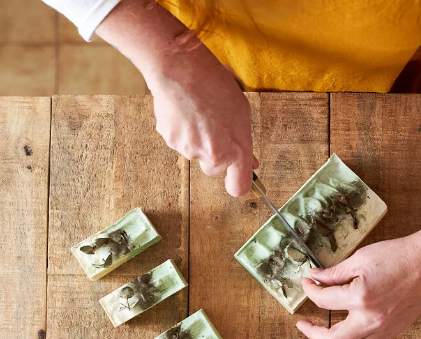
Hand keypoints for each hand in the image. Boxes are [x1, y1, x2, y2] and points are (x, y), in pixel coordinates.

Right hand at [95, 0, 257, 196]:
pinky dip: (182, 130)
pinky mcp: (170, 140)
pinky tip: (185, 110)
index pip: (238, 186)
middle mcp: (212, 155)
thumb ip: (244, 142)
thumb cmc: (214, 85)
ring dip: (198, 139)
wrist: (180, 69)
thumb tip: (250, 162)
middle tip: (215, 129)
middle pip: (214, 169)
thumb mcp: (241, 112)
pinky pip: (179, 141)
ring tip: (199, 112)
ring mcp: (188, 149)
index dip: (238, 184)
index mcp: (235, 149)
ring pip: (196, 153)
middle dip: (216, 154)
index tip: (237, 179)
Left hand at [296, 232, 420, 338]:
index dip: (310, 291)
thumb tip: (315, 278)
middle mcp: (371, 320)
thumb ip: (335, 273)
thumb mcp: (360, 259)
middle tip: (302, 325)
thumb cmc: (399, 255)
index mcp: (360, 298)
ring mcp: (384, 329)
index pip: (324, 301)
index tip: (307, 283)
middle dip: (312, 334)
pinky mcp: (394, 331)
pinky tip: (345, 338)